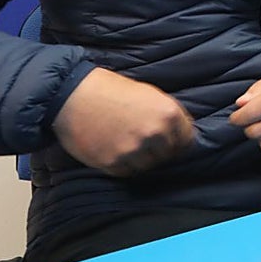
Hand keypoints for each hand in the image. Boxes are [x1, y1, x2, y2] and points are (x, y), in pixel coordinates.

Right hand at [52, 68, 194, 175]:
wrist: (73, 94)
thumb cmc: (109, 89)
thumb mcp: (148, 94)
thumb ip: (166, 115)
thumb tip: (180, 133)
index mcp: (168, 114)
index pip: (187, 141)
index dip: (179, 141)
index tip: (171, 141)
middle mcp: (155, 134)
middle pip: (168, 155)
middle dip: (159, 149)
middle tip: (143, 141)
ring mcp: (135, 151)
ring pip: (149, 166)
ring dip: (141, 159)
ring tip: (127, 144)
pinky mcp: (114, 163)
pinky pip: (128, 172)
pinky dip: (124, 164)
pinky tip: (115, 149)